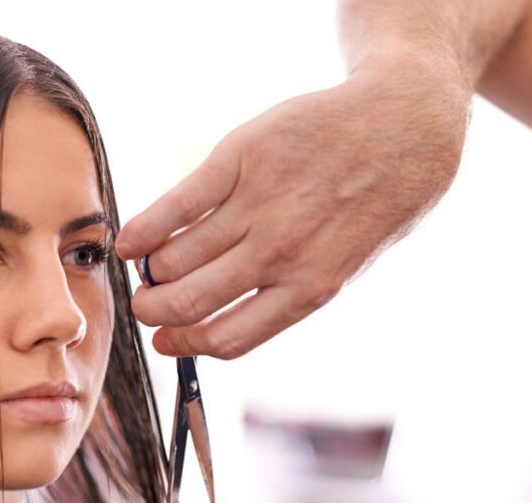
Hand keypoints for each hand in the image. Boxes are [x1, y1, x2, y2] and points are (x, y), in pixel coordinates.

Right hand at [116, 53, 470, 358]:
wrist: (403, 128)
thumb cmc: (376, 203)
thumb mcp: (346, 263)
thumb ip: (290, 290)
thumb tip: (225, 316)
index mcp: (309, 289)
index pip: (226, 339)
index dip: (184, 346)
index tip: (162, 342)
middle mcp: (280, 254)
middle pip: (189, 301)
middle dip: (152, 312)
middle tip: (142, 307)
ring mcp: (258, 205)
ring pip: (177, 257)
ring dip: (149, 272)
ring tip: (145, 269)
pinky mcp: (239, 159)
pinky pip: (175, 204)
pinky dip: (143, 229)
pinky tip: (129, 241)